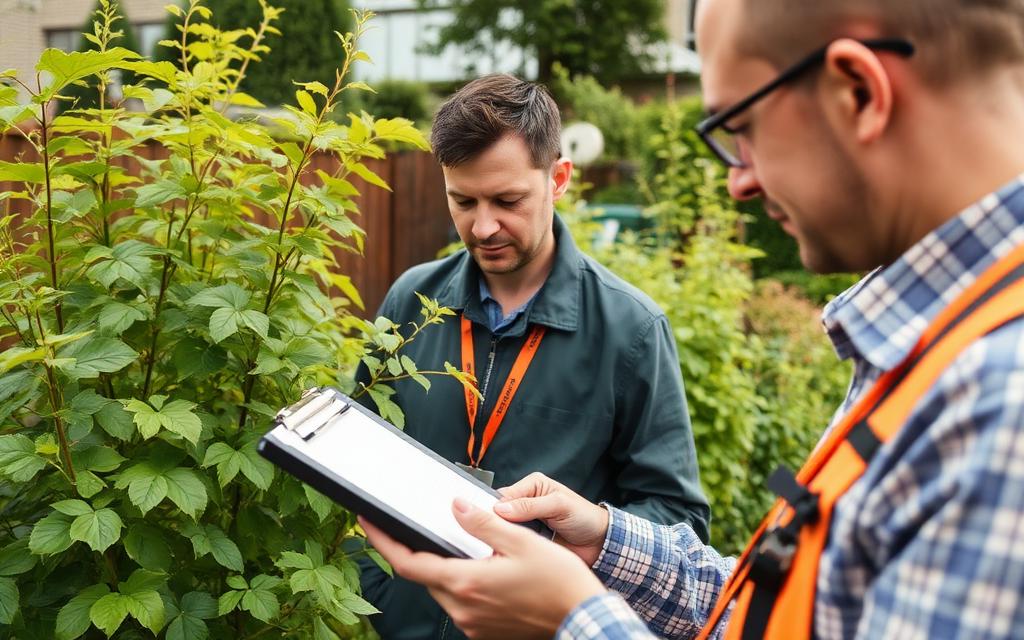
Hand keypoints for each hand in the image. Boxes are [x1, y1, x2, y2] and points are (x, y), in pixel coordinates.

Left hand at [360, 497, 605, 638]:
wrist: (582, 619)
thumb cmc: (558, 582)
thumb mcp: (521, 541)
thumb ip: (484, 523)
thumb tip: (456, 506)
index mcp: (466, 583)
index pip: (408, 563)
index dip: (383, 542)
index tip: (367, 523)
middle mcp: (463, 609)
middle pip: (425, 576)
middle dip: (419, 552)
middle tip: (419, 527)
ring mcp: (473, 625)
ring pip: (444, 591)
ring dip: (445, 569)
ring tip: (464, 547)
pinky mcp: (485, 633)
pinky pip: (462, 605)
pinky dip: (463, 585)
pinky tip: (484, 571)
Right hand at [493, 472, 608, 565]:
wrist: (599, 543)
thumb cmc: (584, 517)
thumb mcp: (560, 506)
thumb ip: (531, 506)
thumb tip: (501, 509)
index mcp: (532, 485)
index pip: (503, 495)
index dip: (494, 509)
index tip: (487, 522)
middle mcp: (525, 502)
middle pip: (498, 512)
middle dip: (495, 524)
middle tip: (491, 536)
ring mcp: (525, 523)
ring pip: (502, 529)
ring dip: (500, 537)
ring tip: (496, 547)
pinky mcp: (527, 540)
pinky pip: (510, 543)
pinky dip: (507, 547)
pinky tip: (504, 554)